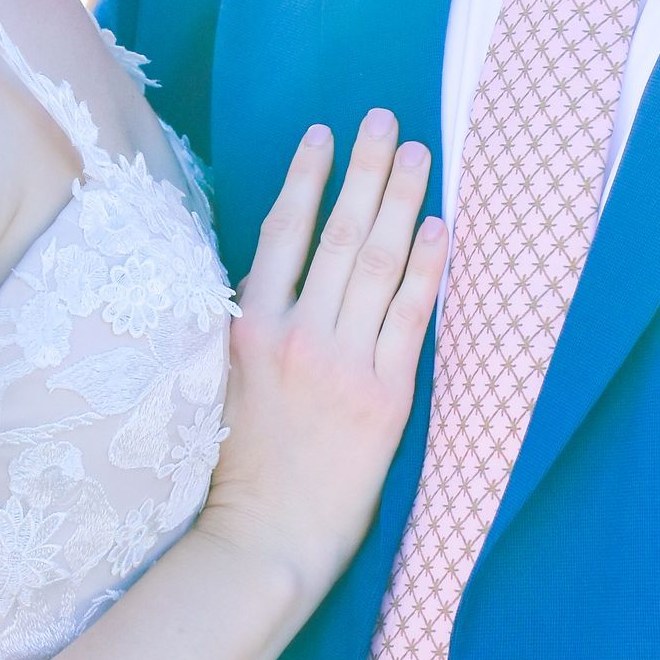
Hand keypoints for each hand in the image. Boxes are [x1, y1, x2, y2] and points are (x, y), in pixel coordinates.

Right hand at [200, 111, 445, 608]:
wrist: (266, 541)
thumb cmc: (237, 470)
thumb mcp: (218, 384)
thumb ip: (243, 325)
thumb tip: (270, 271)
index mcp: (247, 331)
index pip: (281, 233)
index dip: (307, 178)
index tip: (324, 135)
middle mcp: (296, 337)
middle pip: (338, 233)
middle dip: (365, 168)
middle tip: (385, 117)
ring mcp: (343, 365)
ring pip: (377, 264)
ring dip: (402, 201)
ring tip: (421, 154)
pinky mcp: (384, 397)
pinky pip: (410, 318)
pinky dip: (426, 269)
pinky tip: (441, 228)